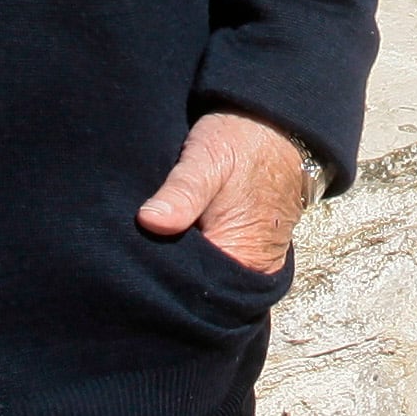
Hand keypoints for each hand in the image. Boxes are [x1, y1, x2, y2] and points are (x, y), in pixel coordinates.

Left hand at [137, 113, 312, 275]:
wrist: (279, 125)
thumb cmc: (241, 140)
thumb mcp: (206, 158)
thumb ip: (182, 193)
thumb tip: (149, 222)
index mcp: (244, 256)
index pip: (191, 290)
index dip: (162, 276)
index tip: (137, 255)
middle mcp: (257, 268)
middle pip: (201, 289)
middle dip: (172, 273)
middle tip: (144, 245)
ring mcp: (259, 262)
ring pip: (210, 278)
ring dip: (187, 263)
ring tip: (162, 239)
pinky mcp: (257, 251)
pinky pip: (223, 264)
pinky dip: (201, 255)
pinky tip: (182, 237)